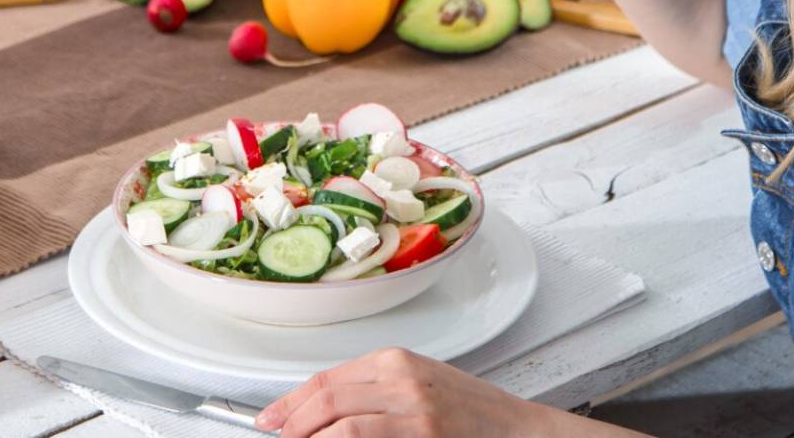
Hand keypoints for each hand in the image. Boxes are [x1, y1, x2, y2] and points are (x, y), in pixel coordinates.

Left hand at [256, 348, 592, 436]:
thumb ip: (374, 395)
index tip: (271, 419)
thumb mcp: (419, 390)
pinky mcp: (424, 434)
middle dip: (293, 423)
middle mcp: (401, 378)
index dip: (291, 403)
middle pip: (326, 398)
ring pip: (339, 423)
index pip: (327, 379)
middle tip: (279, 437)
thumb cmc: (473, 418)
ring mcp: (414, 408)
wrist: (522, 432)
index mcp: (395, 361)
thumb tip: (323, 413)